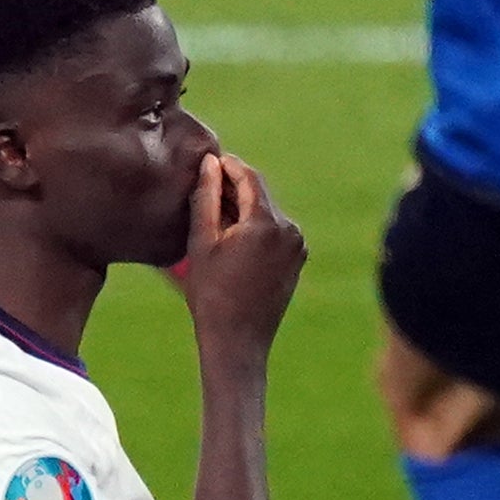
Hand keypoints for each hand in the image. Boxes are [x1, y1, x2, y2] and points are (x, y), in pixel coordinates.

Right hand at [179, 153, 304, 355]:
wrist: (238, 340)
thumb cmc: (211, 293)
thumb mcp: (202, 242)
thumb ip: (206, 197)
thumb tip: (210, 163)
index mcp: (266, 223)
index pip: (248, 176)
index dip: (228, 165)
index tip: (208, 159)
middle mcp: (289, 230)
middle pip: (260, 193)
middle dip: (234, 185)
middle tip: (205, 184)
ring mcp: (298, 245)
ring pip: (267, 211)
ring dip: (244, 206)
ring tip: (214, 212)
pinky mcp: (298, 259)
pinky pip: (275, 231)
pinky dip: (255, 225)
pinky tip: (232, 235)